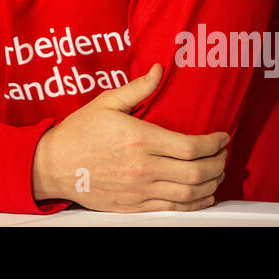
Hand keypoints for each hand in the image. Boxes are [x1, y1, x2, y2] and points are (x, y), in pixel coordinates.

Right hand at [30, 63, 229, 211]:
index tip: (223, 137)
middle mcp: (143, 167)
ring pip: (189, 194)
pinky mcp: (134, 206)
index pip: (191, 146)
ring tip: (218, 174)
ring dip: (211, 185)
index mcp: (140, 138)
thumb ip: (138, 88)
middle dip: (219, 165)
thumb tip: (160, 69)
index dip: (215, 144)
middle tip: (224, 155)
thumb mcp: (106, 102)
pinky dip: (194, 204)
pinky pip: (172, 209)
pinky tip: (202, 196)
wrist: (54, 165)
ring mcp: (139, 190)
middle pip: (196, 173)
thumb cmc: (79, 132)